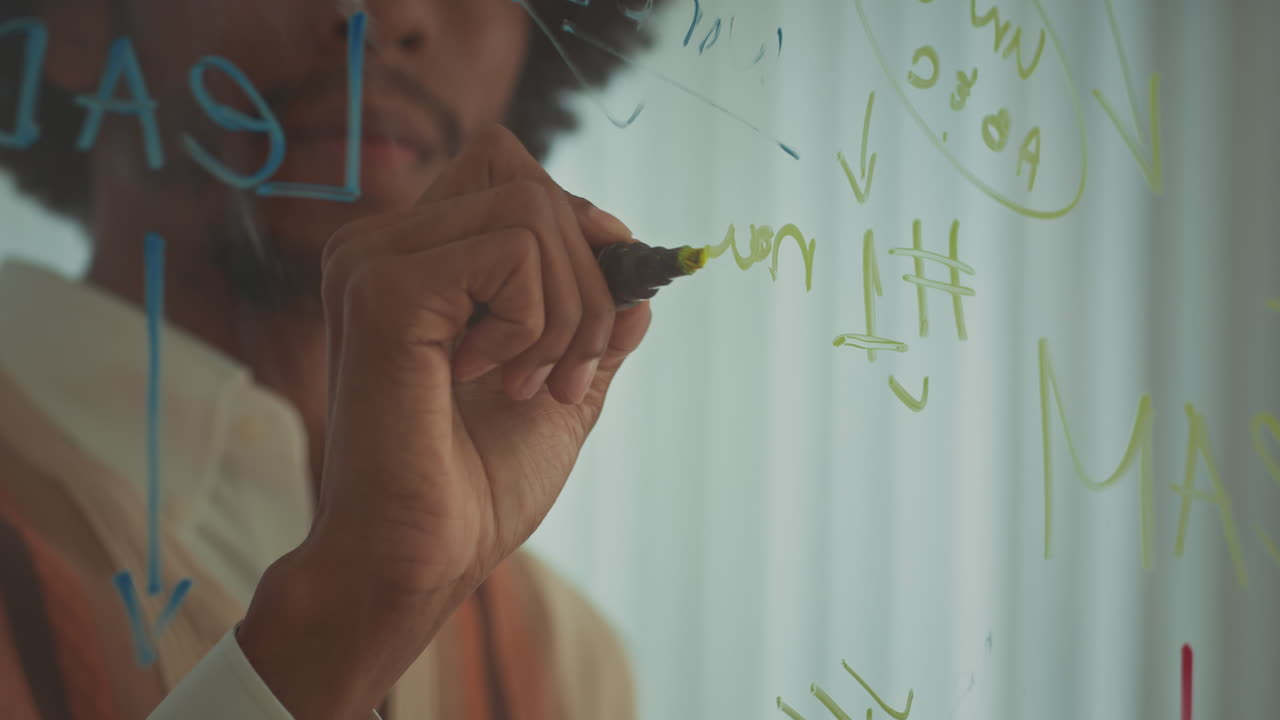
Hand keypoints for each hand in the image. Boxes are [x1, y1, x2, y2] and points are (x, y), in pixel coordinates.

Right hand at [238, 125, 650, 717]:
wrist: (422, 557)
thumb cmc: (477, 485)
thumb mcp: (561, 388)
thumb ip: (598, 329)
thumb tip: (642, 285)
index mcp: (414, 260)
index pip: (512, 170)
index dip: (576, 224)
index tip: (603, 312)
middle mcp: (382, 245)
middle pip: (531, 183)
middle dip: (585, 281)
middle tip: (568, 372)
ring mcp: (374, 261)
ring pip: (531, 211)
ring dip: (567, 311)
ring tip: (532, 384)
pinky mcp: (383, 290)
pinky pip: (511, 252)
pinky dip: (534, 322)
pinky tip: (491, 380)